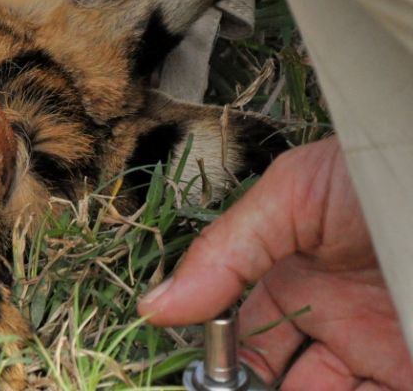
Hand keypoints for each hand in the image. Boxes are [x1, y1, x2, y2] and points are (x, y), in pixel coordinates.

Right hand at [138, 137, 412, 389]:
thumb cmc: (376, 171)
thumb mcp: (290, 196)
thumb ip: (223, 253)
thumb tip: (153, 306)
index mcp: (295, 280)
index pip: (245, 337)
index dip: (220, 362)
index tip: (205, 379)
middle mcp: (335, 323)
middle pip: (280, 377)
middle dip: (250, 386)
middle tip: (226, 390)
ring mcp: (380, 349)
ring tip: (281, 388)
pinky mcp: (412, 365)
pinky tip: (330, 387)